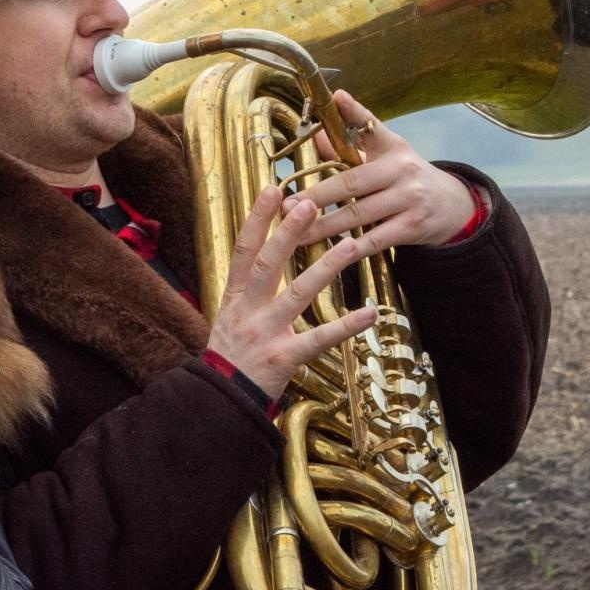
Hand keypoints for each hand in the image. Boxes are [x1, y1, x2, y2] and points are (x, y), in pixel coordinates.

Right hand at [206, 187, 378, 399]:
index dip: (257, 219)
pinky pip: (319, 338)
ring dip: (326, 268)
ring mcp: (265, 333)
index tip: (272, 189)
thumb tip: (263, 253)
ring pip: (297, 294)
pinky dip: (346, 326)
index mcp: (234, 297)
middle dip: (288, 232)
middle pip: (267, 264)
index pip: (243, 249)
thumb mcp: (228, 317)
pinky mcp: (283, 358)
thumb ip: (246, 288)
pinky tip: (370, 313)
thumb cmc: (229, 356)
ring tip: (351, 245)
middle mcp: (247, 310)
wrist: (219, 400)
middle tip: (310, 204)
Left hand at [283, 90, 475, 248]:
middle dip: (316, 196)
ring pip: (358, 214)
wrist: (453, 206)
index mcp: (392, 147)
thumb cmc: (407, 179)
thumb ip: (352, 147)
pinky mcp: (413, 226)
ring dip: (324, 226)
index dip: (354, 111)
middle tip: (288, 206)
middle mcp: (401, 169)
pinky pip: (375, 239)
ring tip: (296, 233)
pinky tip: (329, 253)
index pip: (371, 125)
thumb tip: (316, 135)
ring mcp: (409, 198)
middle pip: (351, 182)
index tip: (337, 97)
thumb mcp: (386, 157)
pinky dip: (350, 248)